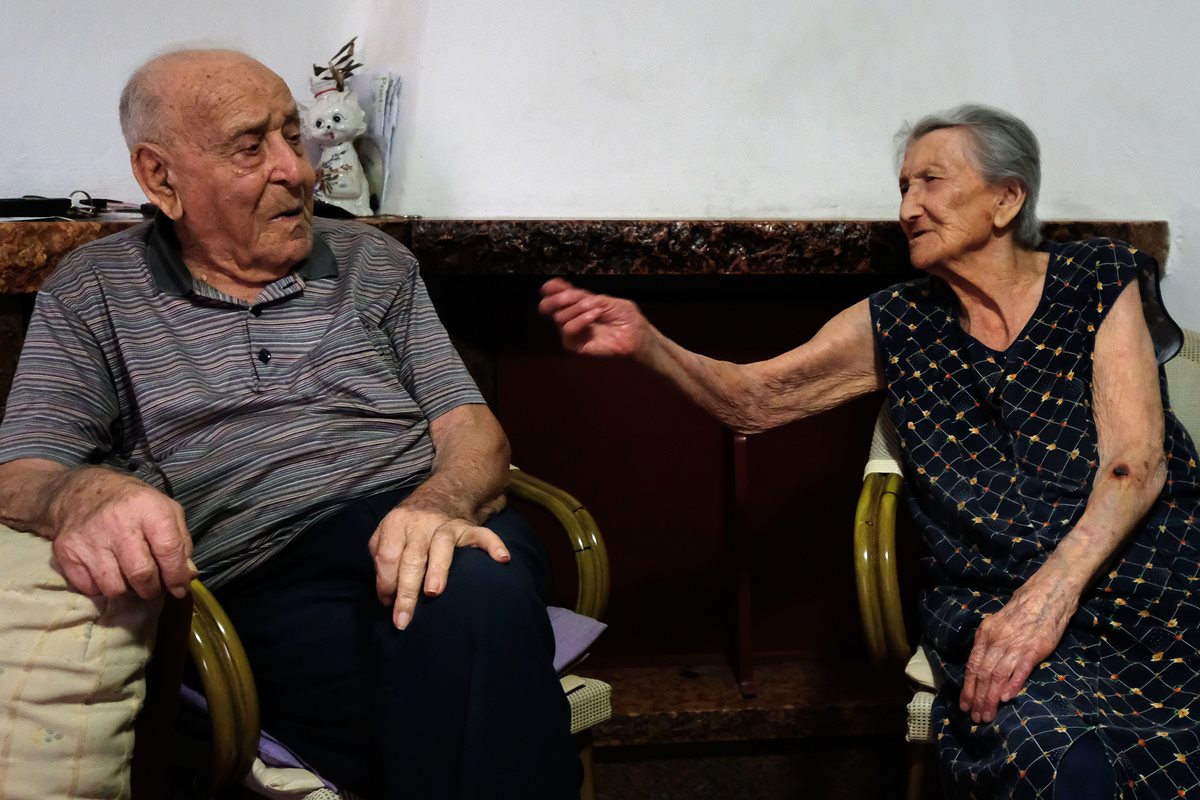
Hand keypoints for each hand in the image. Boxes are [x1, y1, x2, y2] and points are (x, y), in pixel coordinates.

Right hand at [48, 468, 194, 599]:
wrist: (80, 492)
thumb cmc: (132, 503)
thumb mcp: (165, 510)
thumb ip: (181, 542)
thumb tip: (187, 576)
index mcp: (148, 509)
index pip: (168, 550)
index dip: (176, 576)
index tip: (179, 589)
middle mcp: (118, 523)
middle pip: (141, 574)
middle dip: (152, 589)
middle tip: (153, 587)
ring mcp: (89, 539)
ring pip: (115, 588)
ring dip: (127, 591)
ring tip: (129, 579)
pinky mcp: (67, 552)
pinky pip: (90, 588)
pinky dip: (101, 588)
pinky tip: (107, 572)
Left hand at [368, 505, 509, 628]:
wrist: (441, 494)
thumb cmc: (410, 523)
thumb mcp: (387, 531)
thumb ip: (381, 556)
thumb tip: (385, 595)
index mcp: (397, 524)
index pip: (388, 556)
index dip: (385, 582)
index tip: (387, 603)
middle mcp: (421, 524)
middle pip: (412, 559)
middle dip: (406, 591)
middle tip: (403, 619)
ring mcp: (446, 526)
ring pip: (441, 548)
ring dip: (437, 570)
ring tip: (434, 592)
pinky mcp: (467, 527)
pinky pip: (482, 535)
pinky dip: (493, 544)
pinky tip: (502, 558)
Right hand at [538, 278, 650, 356]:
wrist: (636, 333)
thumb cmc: (625, 316)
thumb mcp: (606, 299)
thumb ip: (584, 296)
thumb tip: (565, 290)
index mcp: (576, 302)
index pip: (554, 293)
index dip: (551, 287)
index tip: (557, 284)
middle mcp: (571, 315)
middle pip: (546, 306)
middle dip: (556, 298)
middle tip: (570, 295)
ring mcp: (572, 331)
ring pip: (559, 317)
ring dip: (577, 308)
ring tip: (596, 308)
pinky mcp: (575, 345)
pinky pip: (568, 330)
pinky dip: (580, 320)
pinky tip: (593, 316)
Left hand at [959, 574, 1077, 722]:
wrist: (1044, 597)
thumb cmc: (1020, 613)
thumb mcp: (996, 626)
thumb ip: (987, 646)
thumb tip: (979, 670)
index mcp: (985, 635)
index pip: (972, 666)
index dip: (967, 688)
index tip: (964, 705)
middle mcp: (997, 641)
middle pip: (983, 674)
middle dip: (977, 698)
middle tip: (976, 718)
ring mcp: (1015, 645)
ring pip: (998, 676)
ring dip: (990, 698)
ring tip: (987, 715)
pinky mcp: (1034, 649)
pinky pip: (1020, 670)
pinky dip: (1012, 685)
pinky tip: (1005, 699)